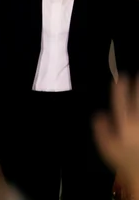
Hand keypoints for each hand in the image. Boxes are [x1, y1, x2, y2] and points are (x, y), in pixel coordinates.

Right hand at [94, 76, 138, 194]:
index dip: (119, 88)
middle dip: (137, 86)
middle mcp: (136, 124)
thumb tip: (98, 113)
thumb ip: (101, 129)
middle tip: (137, 73)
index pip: (120, 102)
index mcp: (123, 126)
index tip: (121, 76)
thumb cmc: (123, 161)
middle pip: (137, 101)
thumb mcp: (106, 148)